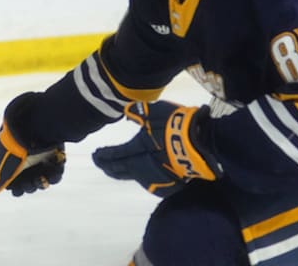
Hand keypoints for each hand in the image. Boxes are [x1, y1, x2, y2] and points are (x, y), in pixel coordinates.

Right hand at [0, 92, 65, 195]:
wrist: (37, 124)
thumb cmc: (17, 142)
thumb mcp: (1, 159)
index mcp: (11, 157)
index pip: (13, 177)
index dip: (15, 186)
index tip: (16, 188)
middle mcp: (26, 158)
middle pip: (27, 181)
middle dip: (28, 186)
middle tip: (28, 184)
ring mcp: (41, 157)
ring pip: (42, 178)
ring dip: (41, 183)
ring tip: (41, 179)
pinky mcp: (55, 155)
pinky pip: (55, 172)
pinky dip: (54, 175)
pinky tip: (51, 173)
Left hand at [92, 101, 219, 197]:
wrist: (202, 144)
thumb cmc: (176, 125)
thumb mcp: (154, 112)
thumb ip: (137, 112)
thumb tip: (125, 111)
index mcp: (135, 149)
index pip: (114, 154)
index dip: (103, 155)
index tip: (95, 155)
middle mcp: (141, 167)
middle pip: (119, 169)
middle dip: (108, 166)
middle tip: (101, 164)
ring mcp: (155, 178)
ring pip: (134, 177)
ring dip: (124, 173)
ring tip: (117, 170)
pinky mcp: (169, 185)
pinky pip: (151, 183)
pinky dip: (143, 178)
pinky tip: (141, 176)